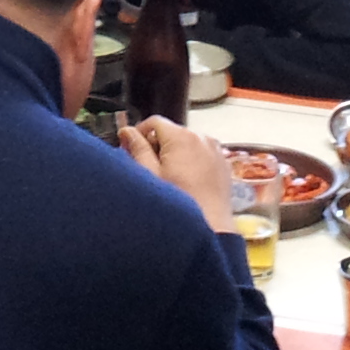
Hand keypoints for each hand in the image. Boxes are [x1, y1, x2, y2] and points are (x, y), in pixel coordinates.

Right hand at [120, 118, 236, 232]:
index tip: (133, 148)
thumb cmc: (179, 203)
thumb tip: (127, 131)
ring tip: (170, 179)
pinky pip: (202, 154)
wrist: (210, 227)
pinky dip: (193, 162)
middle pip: (172, 132)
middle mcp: (201, 137)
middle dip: (158, 146)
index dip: (140, 133)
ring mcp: (215, 150)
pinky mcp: (223, 163)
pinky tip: (187, 182)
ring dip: (176, 154)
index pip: (154, 121)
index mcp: (181, 137)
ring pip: (187, 143)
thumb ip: (137, 149)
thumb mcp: (150, 176)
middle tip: (149, 169)